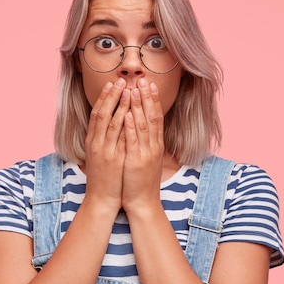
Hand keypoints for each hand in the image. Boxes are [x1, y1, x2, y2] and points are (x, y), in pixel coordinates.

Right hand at [84, 77, 130, 211]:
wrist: (102, 200)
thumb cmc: (104, 179)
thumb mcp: (101, 157)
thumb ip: (105, 141)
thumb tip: (112, 126)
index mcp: (92, 141)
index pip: (97, 114)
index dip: (104, 98)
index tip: (112, 84)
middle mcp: (96, 143)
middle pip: (102, 114)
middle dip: (111, 96)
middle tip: (120, 81)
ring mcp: (104, 151)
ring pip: (110, 122)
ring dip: (119, 105)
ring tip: (127, 89)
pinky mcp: (112, 159)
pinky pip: (118, 137)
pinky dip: (123, 123)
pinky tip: (130, 111)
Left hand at [121, 78, 164, 211]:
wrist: (143, 202)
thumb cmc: (141, 181)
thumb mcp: (146, 158)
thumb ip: (146, 142)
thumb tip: (142, 126)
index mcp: (156, 145)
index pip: (156, 117)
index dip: (153, 100)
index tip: (149, 85)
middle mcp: (153, 147)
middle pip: (152, 117)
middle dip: (147, 98)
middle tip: (143, 81)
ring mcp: (146, 154)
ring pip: (143, 126)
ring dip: (138, 108)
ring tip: (134, 91)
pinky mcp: (136, 162)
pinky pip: (133, 142)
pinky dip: (131, 128)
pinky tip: (127, 116)